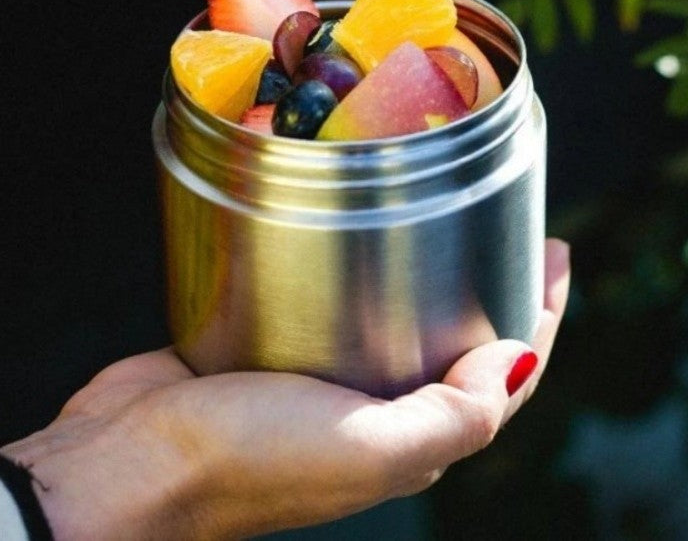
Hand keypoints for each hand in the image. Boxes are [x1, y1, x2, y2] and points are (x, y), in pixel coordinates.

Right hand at [0, 238, 569, 540]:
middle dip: (500, 290)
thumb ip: (452, 415)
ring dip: (441, 279)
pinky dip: (374, 274)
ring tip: (460, 222)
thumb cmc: (245, 462)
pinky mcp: (284, 351)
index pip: (507, 376)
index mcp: (412, 440)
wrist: (129, 466)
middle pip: (464, 344)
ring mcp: (333, 382)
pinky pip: (348, 308)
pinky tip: (373, 235)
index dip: (542, 316)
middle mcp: (381, 414)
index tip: (557, 254)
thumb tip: (517, 362)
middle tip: (519, 228)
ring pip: (408, 322)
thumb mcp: (364, 448)